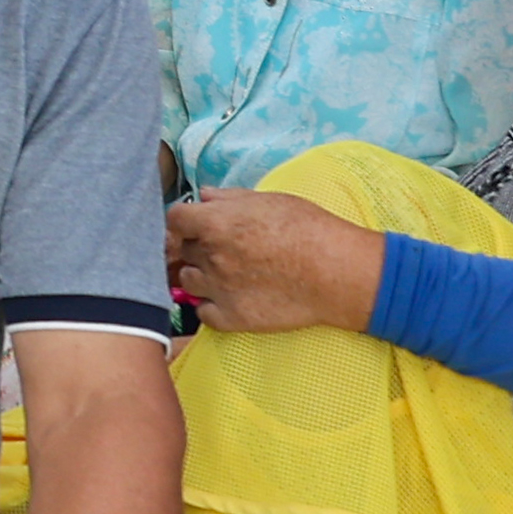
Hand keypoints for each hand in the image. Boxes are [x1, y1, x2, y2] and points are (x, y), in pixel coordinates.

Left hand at [163, 189, 384, 337]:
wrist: (338, 273)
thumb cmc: (310, 230)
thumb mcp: (270, 200)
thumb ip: (229, 197)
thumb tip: (202, 196)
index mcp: (215, 223)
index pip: (174, 220)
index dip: (182, 222)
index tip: (193, 226)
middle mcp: (210, 256)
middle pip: (182, 249)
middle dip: (197, 247)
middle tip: (224, 249)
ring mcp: (218, 289)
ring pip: (188, 280)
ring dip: (201, 276)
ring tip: (229, 274)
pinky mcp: (231, 318)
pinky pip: (203, 312)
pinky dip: (211, 306)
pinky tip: (230, 298)